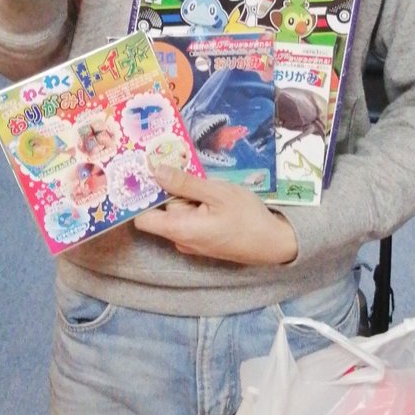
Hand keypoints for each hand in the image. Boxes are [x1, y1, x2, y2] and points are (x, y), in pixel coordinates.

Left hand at [133, 165, 297, 265]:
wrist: (273, 243)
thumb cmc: (246, 216)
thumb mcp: (217, 192)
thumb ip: (185, 183)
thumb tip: (155, 171)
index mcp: (179, 229)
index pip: (142, 218)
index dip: (141, 198)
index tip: (146, 174)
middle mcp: (179, 240)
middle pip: (163, 211)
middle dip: (174, 190)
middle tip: (190, 170)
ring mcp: (191, 243)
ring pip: (179, 214)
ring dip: (189, 198)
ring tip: (208, 185)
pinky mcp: (202, 241)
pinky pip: (190, 220)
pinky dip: (197, 207)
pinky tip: (214, 198)